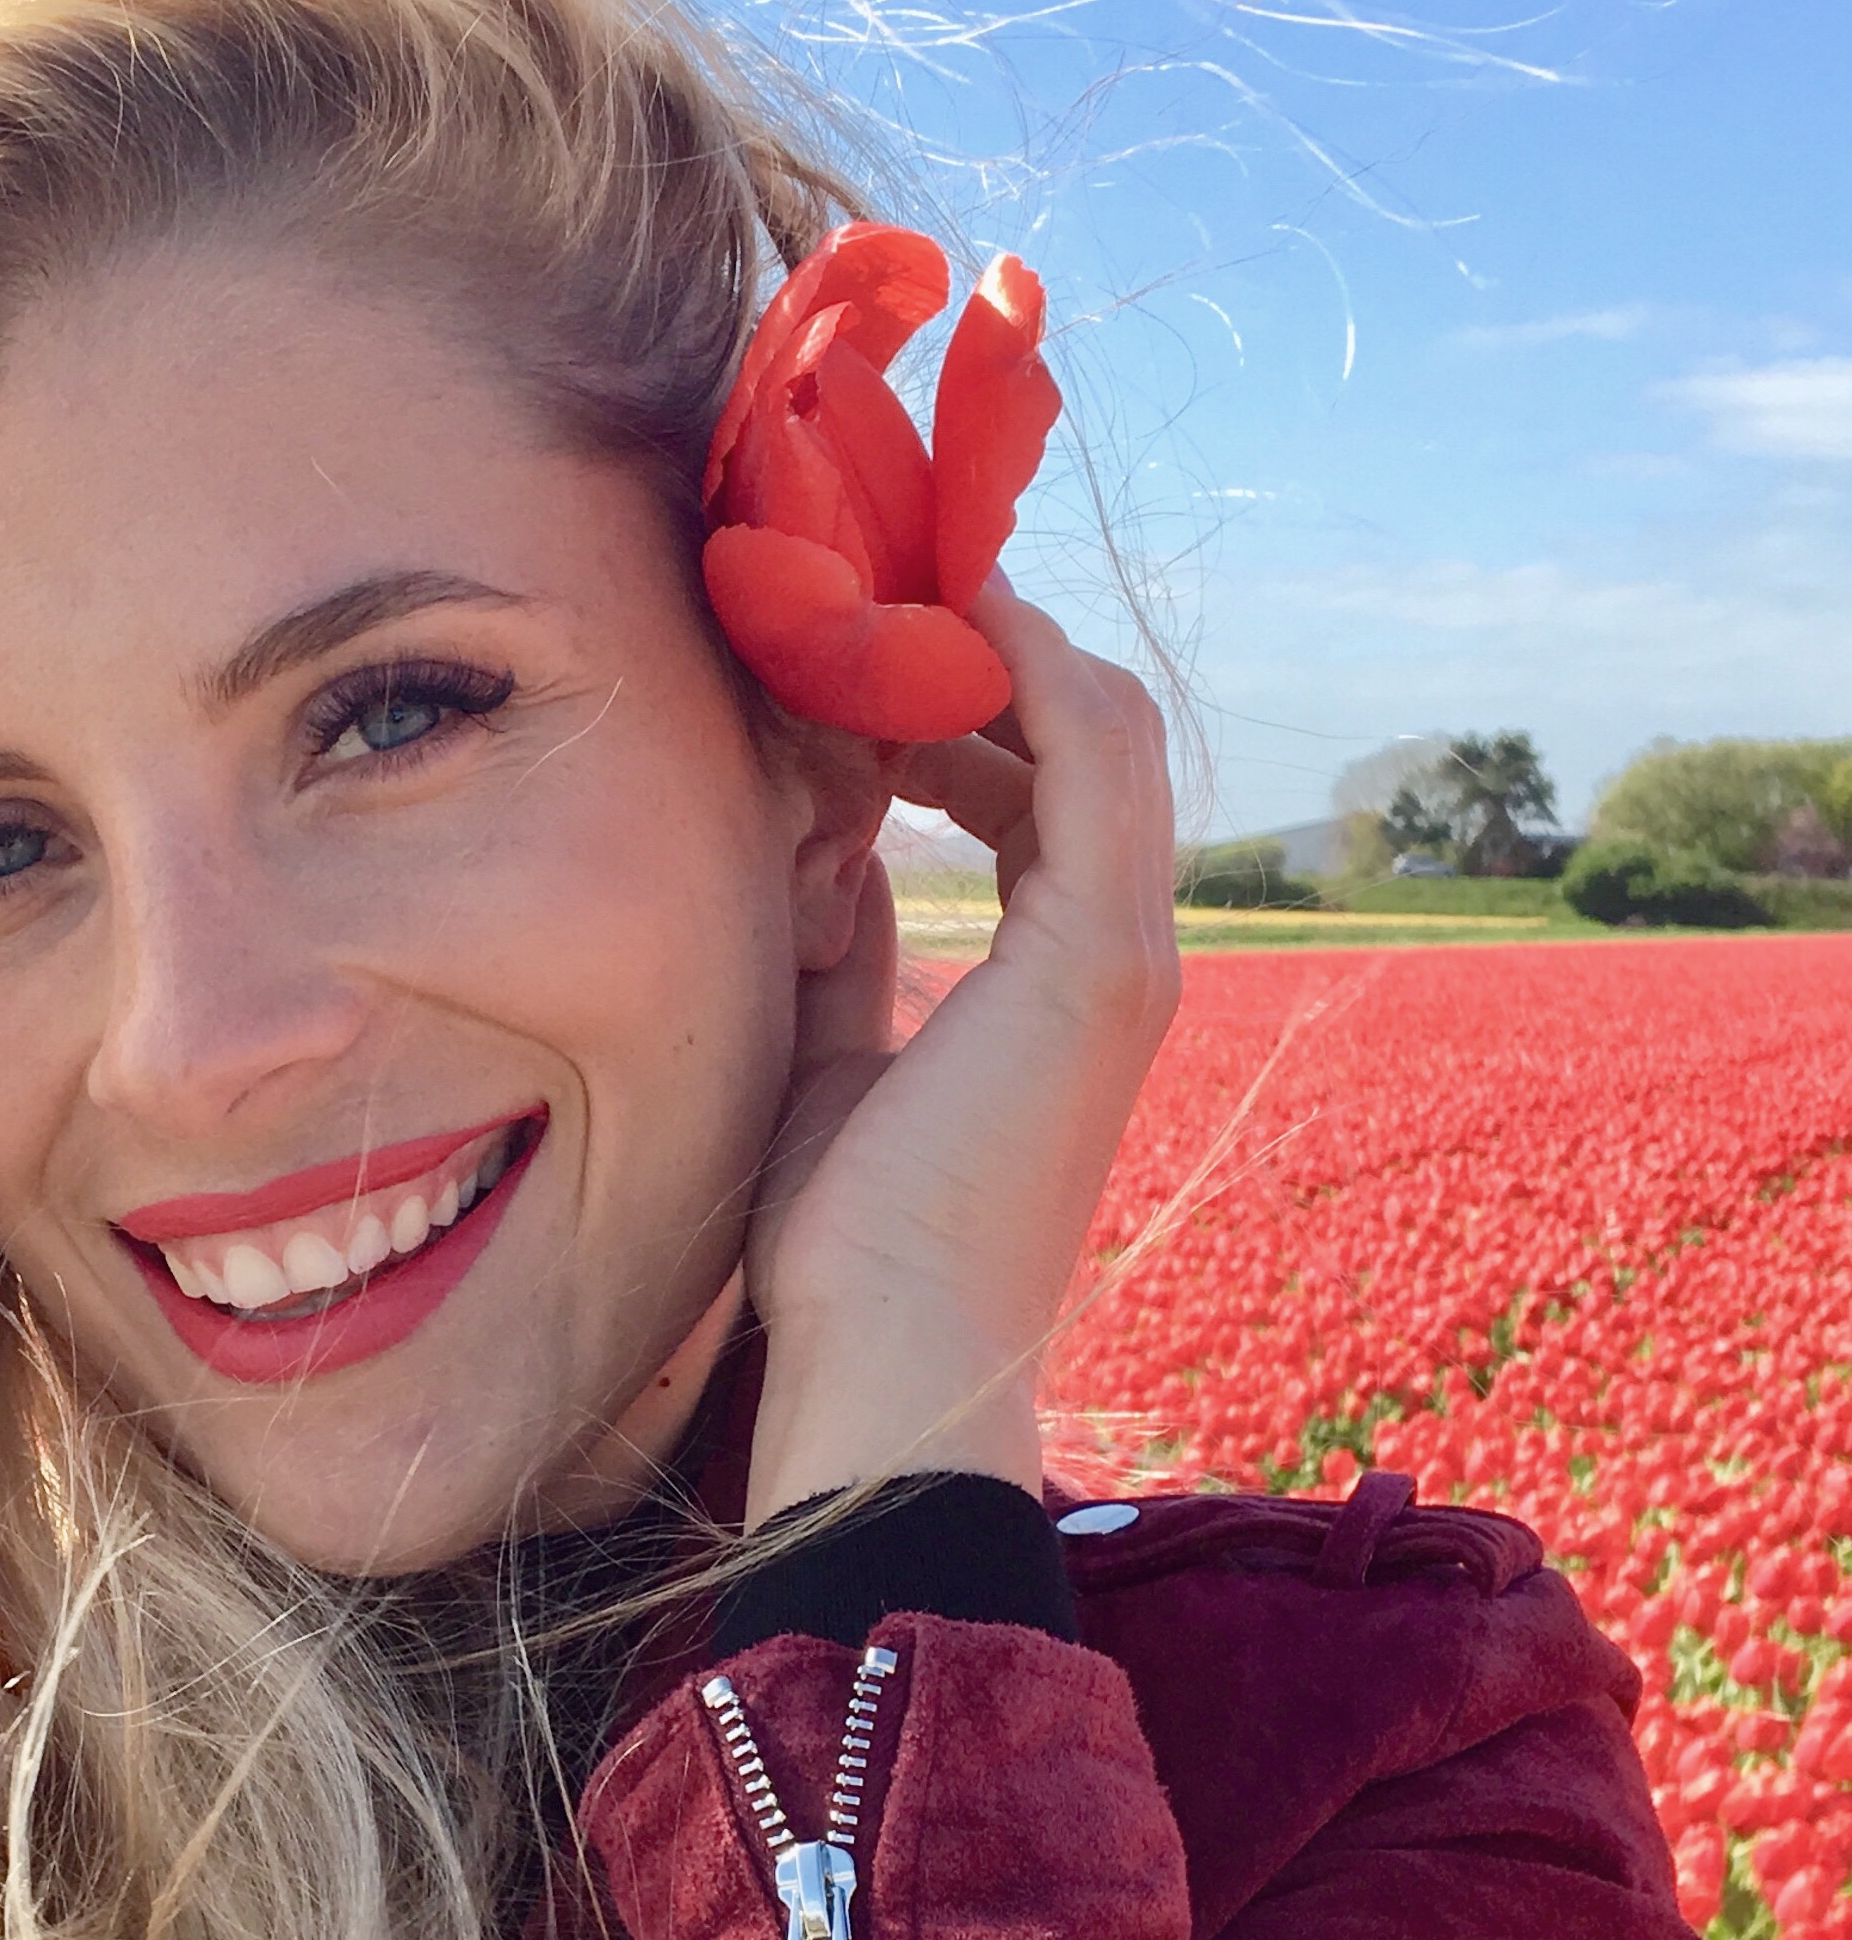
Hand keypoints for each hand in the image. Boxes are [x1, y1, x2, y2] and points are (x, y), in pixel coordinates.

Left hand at [742, 585, 1179, 1523]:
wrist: (886, 1354)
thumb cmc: (844, 1241)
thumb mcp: (827, 1048)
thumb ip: (842, 941)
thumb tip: (818, 843)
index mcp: (1061, 978)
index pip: (1040, 786)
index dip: (957, 703)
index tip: (854, 649)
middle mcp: (1115, 952)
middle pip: (1082, 734)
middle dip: (981, 647)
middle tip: (868, 585)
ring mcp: (1122, 954)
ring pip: (1095, 727)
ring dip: (993, 644)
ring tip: (881, 592)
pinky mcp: (1098, 961)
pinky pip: (1083, 758)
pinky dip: (1021, 673)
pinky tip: (939, 622)